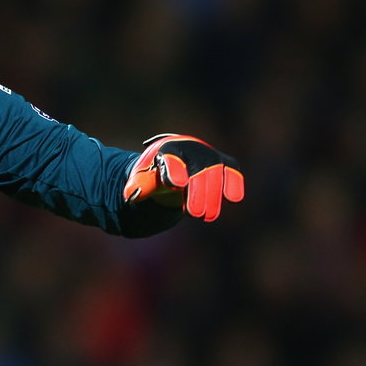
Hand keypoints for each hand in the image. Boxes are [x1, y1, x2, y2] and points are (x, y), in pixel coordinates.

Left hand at [123, 133, 243, 221]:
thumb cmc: (157, 171)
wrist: (175, 161)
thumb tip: (131, 195)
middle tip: (194, 214)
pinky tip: (232, 199)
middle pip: (197, 170)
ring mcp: (209, 155)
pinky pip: (232, 172)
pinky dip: (234, 184)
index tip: (176, 185)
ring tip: (205, 216)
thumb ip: (139, 185)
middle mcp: (191, 148)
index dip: (174, 171)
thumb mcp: (144, 177)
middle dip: (197, 193)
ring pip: (215, 173)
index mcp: (167, 149)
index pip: (171, 159)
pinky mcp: (225, 163)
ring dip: (212, 196)